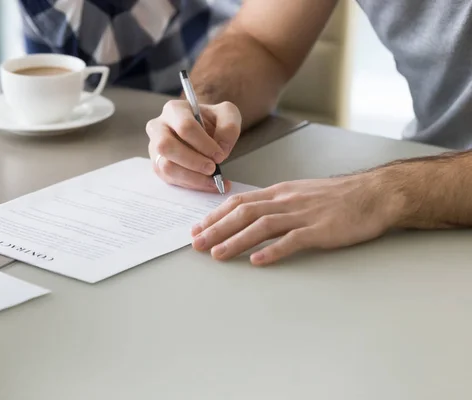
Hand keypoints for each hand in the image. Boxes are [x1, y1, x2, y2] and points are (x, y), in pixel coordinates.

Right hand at [146, 100, 240, 191]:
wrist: (204, 132)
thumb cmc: (212, 121)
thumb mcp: (227, 114)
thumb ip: (229, 127)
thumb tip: (221, 150)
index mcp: (174, 110)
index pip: (185, 127)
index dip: (203, 144)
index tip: (220, 155)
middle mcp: (158, 127)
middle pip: (167, 146)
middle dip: (193, 161)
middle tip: (212, 169)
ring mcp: (154, 148)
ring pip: (165, 166)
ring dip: (191, 177)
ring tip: (212, 180)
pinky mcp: (157, 165)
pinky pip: (169, 179)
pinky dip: (190, 184)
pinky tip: (207, 184)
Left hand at [191, 173, 402, 264]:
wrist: (375, 194)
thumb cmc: (339, 196)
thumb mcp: (301, 193)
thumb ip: (277, 203)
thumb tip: (251, 215)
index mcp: (281, 192)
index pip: (240, 202)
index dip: (216, 215)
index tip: (198, 228)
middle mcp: (287, 201)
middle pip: (244, 213)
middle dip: (216, 229)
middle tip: (197, 244)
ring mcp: (303, 214)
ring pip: (262, 226)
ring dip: (236, 240)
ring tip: (218, 254)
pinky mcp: (321, 230)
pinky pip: (293, 240)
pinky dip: (273, 250)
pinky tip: (257, 260)